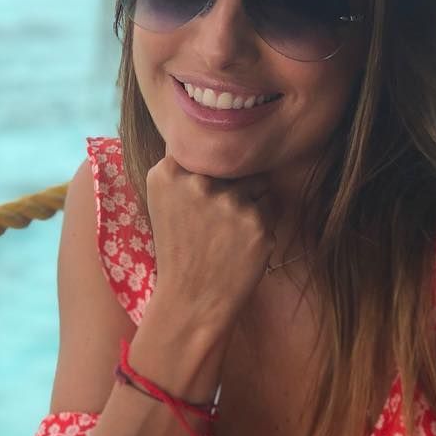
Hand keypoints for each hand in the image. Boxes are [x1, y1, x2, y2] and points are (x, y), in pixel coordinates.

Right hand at [145, 156, 272, 327]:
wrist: (192, 300)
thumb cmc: (179, 249)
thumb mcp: (163, 201)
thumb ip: (181, 166)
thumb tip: (211, 135)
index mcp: (167, 173)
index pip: (204, 147)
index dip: (208, 169)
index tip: (201, 192)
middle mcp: (198, 182)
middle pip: (233, 163)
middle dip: (231, 184)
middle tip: (214, 220)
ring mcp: (230, 201)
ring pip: (257, 183)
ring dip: (250, 202)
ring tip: (228, 233)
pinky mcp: (257, 222)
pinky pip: (271, 206)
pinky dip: (262, 223)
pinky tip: (241, 245)